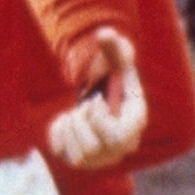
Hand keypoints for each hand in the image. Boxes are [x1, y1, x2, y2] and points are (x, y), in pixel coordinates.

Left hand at [46, 28, 146, 172]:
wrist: (100, 98)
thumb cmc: (112, 80)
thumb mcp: (116, 62)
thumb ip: (114, 48)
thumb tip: (105, 34)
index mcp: (135, 124)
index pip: (117, 138)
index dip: (99, 121)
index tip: (93, 101)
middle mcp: (122, 147)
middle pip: (94, 148)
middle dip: (81, 122)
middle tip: (83, 106)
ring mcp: (102, 158)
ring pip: (80, 156)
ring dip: (71, 128)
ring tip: (75, 113)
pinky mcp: (82, 160)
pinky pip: (64, 155)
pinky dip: (59, 134)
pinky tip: (66, 122)